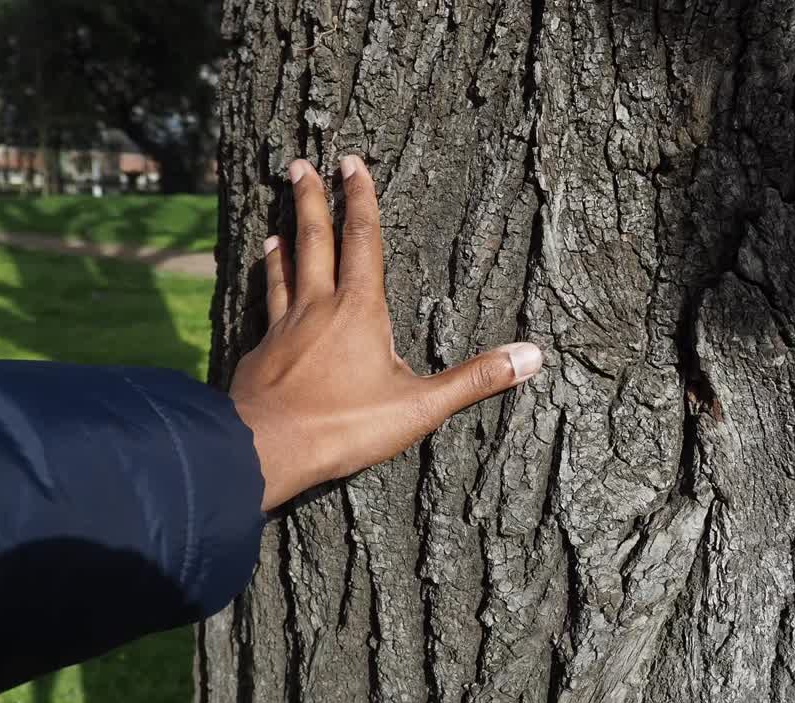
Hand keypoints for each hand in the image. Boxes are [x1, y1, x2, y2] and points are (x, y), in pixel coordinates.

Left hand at [230, 156, 543, 510]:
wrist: (264, 448)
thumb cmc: (344, 425)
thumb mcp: (420, 406)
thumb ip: (475, 379)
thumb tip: (533, 356)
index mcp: (359, 310)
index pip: (362, 240)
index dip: (361, 200)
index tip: (351, 163)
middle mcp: (318, 307)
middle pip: (314, 241)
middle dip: (312, 201)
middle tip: (300, 165)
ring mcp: (284, 328)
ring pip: (285, 271)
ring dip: (285, 241)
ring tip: (278, 222)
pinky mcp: (261, 353)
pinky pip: (266, 306)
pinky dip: (266, 285)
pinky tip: (262, 285)